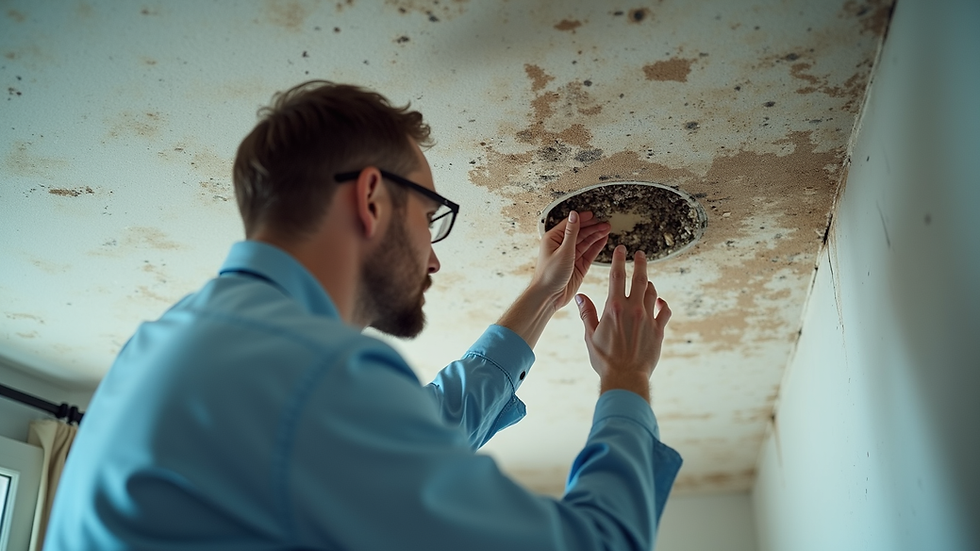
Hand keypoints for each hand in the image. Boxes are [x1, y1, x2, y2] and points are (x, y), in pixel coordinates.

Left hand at [531, 211, 609, 311]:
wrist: (548, 296)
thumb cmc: (549, 275)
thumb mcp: (563, 251)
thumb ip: (571, 232)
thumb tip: (574, 215)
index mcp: (553, 239)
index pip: (570, 224)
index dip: (582, 219)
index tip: (593, 214)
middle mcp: (562, 246)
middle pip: (580, 232)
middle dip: (593, 227)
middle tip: (605, 223)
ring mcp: (570, 256)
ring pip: (586, 242)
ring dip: (596, 235)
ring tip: (607, 228)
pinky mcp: (578, 265)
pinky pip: (589, 253)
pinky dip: (596, 246)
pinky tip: (603, 240)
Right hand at [575, 246, 671, 401]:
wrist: (625, 377)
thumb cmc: (605, 359)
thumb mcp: (590, 335)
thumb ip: (587, 313)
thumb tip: (581, 297)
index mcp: (614, 308)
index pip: (618, 276)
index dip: (620, 260)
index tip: (622, 249)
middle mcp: (633, 309)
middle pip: (640, 279)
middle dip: (640, 263)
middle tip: (641, 254)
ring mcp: (648, 319)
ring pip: (653, 293)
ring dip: (649, 284)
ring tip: (647, 280)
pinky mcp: (658, 330)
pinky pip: (664, 311)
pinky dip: (662, 304)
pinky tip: (660, 302)